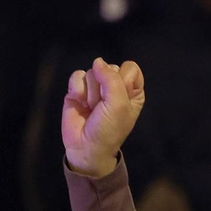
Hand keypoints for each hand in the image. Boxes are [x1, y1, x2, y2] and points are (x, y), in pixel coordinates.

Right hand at [61, 58, 144, 177]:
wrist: (86, 148)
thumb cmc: (109, 130)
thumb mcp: (119, 105)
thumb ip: (112, 79)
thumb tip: (98, 61)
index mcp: (132, 91)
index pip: (130, 68)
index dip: (123, 80)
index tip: (121, 98)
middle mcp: (115, 86)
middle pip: (109, 68)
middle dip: (105, 89)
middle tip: (103, 108)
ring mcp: (96, 87)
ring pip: (93, 71)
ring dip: (91, 93)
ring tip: (92, 109)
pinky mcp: (78, 89)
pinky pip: (78, 76)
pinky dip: (78, 90)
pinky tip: (80, 103)